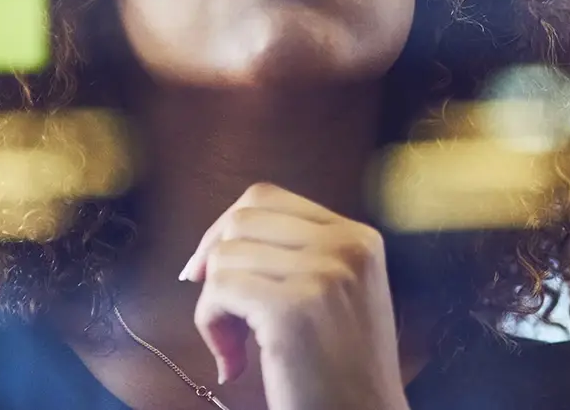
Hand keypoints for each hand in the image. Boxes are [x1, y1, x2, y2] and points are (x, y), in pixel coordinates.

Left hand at [180, 183, 411, 409]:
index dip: (226, 229)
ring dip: (214, 305)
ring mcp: (323, 273)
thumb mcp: (338, 295)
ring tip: (236, 347)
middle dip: (214, 260)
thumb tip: (218, 242)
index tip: (210, 270)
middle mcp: (346, 245)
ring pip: (225, 255)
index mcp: (359, 237)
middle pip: (242, 218)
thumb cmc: (342, 373)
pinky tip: (233, 363)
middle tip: (219, 311)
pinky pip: (219, 290)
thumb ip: (298, 257)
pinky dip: (211, 326)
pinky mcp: (293, 309)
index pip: (267, 197)